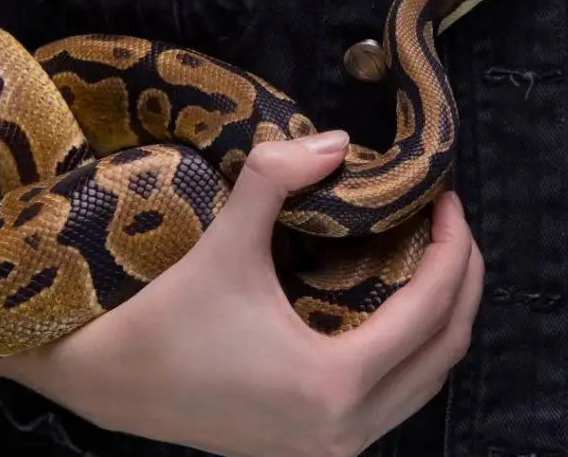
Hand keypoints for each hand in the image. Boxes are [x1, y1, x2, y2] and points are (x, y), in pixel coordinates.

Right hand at [0, 131, 483, 456]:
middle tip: (449, 224)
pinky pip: (395, 400)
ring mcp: (331, 449)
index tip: (447, 200)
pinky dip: (411, 352)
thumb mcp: (223, 244)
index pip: (429, 309)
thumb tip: (332, 142)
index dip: (451, 247)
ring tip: (431, 259)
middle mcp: (344, 430)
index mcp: (332, 383)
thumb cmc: (161, 318)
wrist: (106, 381)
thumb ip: (277, 180)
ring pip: (425, 384)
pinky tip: (394, 310)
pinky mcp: (314, 448)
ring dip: (441, 320)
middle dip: (461, 280)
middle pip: (445, 351)